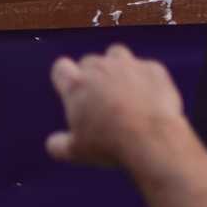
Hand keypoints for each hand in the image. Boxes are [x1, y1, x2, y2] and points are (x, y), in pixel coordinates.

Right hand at [44, 44, 186, 169]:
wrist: (153, 139)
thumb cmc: (110, 145)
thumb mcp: (77, 152)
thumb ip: (60, 145)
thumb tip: (53, 143)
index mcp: (76, 85)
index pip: (61, 68)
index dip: (65, 78)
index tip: (72, 93)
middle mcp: (100, 68)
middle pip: (89, 61)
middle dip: (93, 76)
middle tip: (101, 101)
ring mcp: (128, 65)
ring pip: (117, 54)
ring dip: (117, 68)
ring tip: (124, 91)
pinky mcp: (153, 69)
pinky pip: (147, 68)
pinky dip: (147, 79)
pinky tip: (150, 99)